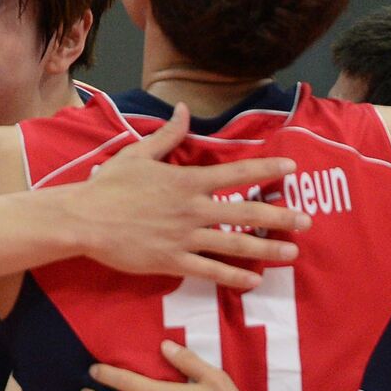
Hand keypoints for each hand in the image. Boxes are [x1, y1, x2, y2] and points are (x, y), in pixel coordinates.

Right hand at [79, 106, 308, 288]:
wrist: (84, 219)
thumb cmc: (109, 186)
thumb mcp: (138, 154)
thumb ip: (167, 135)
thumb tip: (183, 110)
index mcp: (187, 180)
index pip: (237, 172)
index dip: (266, 170)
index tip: (291, 169)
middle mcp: (193, 209)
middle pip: (247, 212)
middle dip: (280, 216)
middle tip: (306, 220)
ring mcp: (185, 237)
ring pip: (235, 244)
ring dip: (267, 248)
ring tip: (292, 252)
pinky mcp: (173, 261)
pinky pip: (210, 271)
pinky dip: (234, 277)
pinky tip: (253, 281)